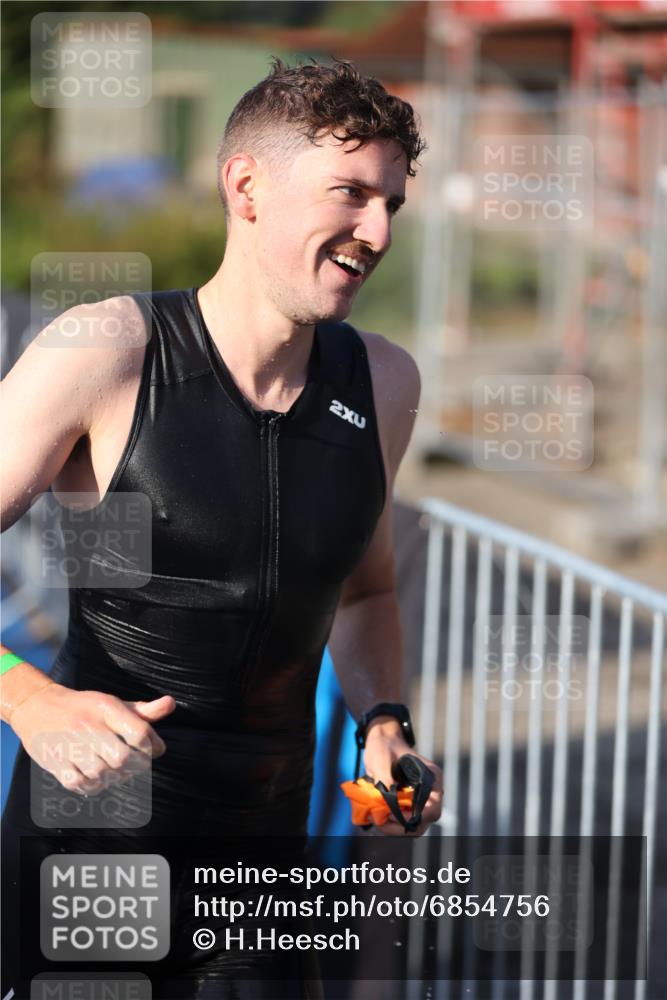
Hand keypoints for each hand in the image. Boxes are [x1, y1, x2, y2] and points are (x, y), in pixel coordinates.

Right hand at [11, 683, 176, 794]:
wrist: (37, 706)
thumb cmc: (83, 707)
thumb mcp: (112, 703)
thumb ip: (142, 710)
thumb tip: (171, 704)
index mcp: (106, 708)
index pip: (139, 732)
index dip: (154, 746)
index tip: (155, 750)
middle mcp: (88, 726)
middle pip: (123, 758)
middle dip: (136, 766)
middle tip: (136, 764)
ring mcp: (70, 745)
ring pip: (102, 774)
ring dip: (115, 777)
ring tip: (116, 770)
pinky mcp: (55, 762)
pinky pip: (80, 784)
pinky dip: (92, 785)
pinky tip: (95, 777)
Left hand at [362, 719, 442, 835]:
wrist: (382, 741)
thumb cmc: (384, 746)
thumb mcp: (382, 760)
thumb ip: (385, 780)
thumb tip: (385, 803)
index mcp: (432, 779)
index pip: (433, 809)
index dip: (414, 817)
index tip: (391, 814)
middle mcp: (429, 792)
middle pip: (422, 823)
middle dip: (400, 826)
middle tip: (379, 821)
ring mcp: (419, 799)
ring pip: (412, 826)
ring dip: (393, 827)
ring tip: (375, 819)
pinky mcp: (407, 804)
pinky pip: (403, 821)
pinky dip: (390, 823)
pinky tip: (376, 816)